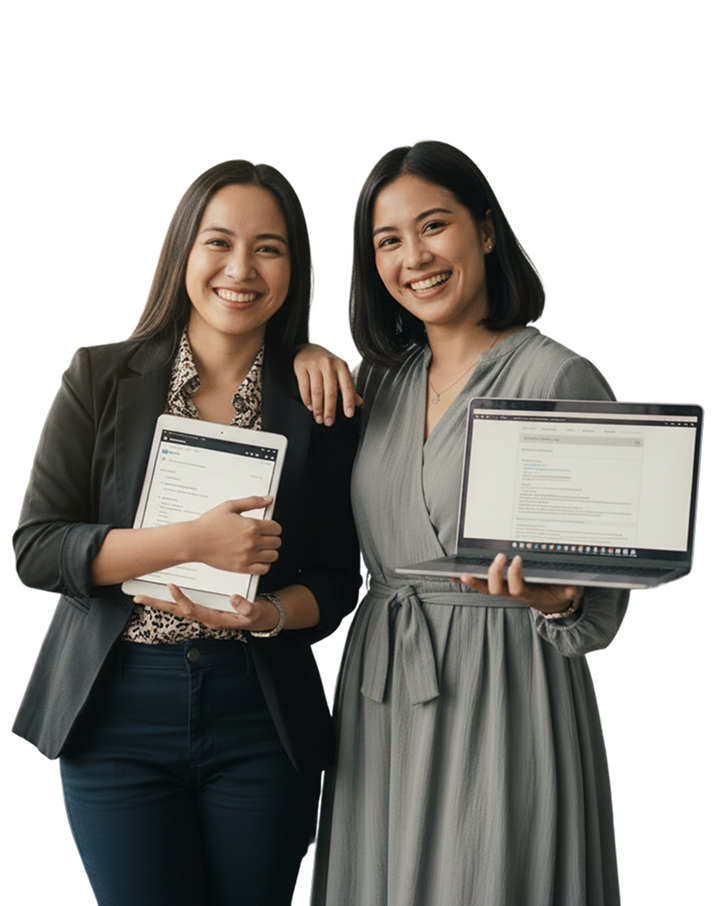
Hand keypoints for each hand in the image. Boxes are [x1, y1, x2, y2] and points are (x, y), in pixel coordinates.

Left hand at [134, 584, 281, 631]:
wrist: (260, 619)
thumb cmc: (256, 616)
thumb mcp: (255, 613)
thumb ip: (245, 608)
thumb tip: (234, 598)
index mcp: (213, 618)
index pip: (192, 609)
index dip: (180, 598)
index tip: (171, 586)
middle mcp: (204, 616)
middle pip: (176, 612)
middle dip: (157, 604)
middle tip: (138, 597)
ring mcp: (203, 613)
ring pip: (177, 609)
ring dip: (160, 602)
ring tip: (142, 594)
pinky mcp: (204, 607)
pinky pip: (184, 603)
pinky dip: (171, 598)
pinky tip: (162, 589)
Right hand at [190, 497, 280, 574]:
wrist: (194, 541)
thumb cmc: (209, 525)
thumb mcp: (230, 506)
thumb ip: (252, 502)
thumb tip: (268, 499)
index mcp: (251, 526)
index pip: (277, 528)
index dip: (273, 527)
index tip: (268, 528)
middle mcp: (252, 542)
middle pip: (277, 542)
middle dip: (272, 538)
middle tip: (263, 537)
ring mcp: (248, 556)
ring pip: (273, 556)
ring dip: (269, 551)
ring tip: (261, 548)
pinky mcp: (242, 568)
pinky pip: (264, 569)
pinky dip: (263, 564)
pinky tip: (256, 558)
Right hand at [293, 343, 362, 425]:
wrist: (307, 348)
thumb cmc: (326, 362)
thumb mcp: (340, 371)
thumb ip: (349, 387)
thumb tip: (359, 402)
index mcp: (341, 366)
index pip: (347, 386)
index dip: (348, 401)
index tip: (349, 414)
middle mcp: (329, 364)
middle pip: (331, 392)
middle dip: (330, 410)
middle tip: (328, 422)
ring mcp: (314, 365)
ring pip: (317, 392)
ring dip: (318, 408)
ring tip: (319, 418)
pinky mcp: (302, 368)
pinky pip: (304, 388)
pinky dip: (307, 400)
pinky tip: (310, 407)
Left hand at [451, 554, 581, 613]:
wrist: (552, 603)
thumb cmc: (557, 593)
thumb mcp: (566, 593)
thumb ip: (570, 591)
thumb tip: (573, 589)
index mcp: (528, 594)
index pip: (517, 587)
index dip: (514, 575)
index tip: (517, 558)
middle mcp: (512, 593)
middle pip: (496, 589)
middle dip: (494, 573)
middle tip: (497, 556)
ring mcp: (504, 590)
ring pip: (485, 588)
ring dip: (473, 581)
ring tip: (459, 574)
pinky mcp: (499, 587)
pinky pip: (481, 584)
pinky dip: (468, 580)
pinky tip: (453, 575)